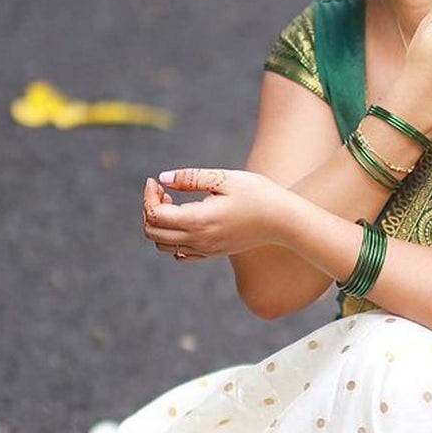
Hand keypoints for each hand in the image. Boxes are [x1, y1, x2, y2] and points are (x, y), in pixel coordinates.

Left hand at [143, 168, 288, 259]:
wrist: (283, 221)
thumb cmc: (257, 194)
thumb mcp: (224, 179)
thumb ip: (190, 178)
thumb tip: (162, 178)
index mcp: (200, 220)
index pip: (155, 214)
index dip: (148, 196)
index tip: (155, 180)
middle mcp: (199, 240)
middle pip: (153, 232)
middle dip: (149, 209)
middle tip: (163, 190)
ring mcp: (205, 250)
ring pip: (163, 245)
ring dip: (159, 224)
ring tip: (173, 203)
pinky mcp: (212, 253)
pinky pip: (180, 254)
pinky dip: (171, 239)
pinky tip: (185, 219)